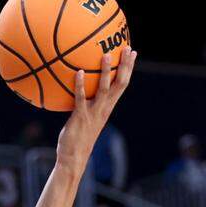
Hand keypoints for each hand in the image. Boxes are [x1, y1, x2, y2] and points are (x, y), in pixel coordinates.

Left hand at [56, 46, 135, 172]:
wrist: (73, 158)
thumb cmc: (77, 139)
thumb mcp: (85, 118)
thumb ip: (85, 104)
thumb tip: (79, 90)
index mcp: (107, 108)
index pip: (122, 84)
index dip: (128, 68)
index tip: (132, 52)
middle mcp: (104, 109)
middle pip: (120, 84)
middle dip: (125, 65)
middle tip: (128, 48)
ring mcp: (93, 113)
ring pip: (104, 89)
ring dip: (106, 72)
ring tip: (105, 54)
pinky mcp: (80, 117)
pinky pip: (81, 98)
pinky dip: (80, 85)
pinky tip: (78, 71)